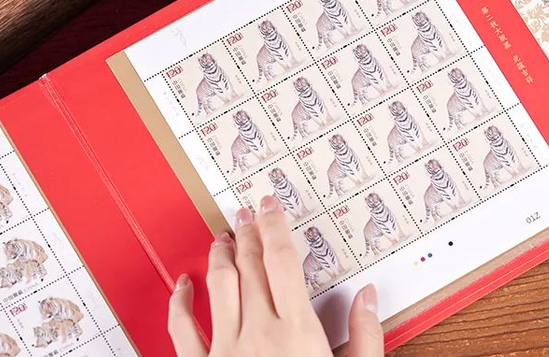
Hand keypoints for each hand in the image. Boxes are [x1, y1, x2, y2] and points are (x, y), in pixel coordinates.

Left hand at [167, 196, 383, 356]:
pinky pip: (182, 328)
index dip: (275, 227)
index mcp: (297, 331)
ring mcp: (226, 350)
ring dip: (220, 255)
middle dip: (248, 233)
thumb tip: (368, 297)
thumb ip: (364, 336)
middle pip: (250, 266)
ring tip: (222, 236)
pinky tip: (181, 284)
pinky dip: (179, 301)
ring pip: (219, 285)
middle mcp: (259, 332)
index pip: (283, 262)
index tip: (271, 206)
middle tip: (247, 213)